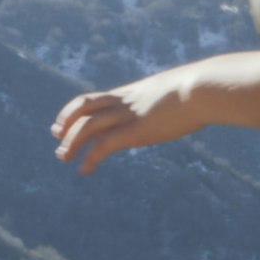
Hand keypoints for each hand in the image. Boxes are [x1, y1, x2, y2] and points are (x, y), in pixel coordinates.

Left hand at [52, 69, 210, 173]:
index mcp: (131, 93)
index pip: (94, 99)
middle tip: (57, 138)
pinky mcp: (135, 131)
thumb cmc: (199, 91)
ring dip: (72, 143)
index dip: (75, 110)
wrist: (202, 89)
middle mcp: (124, 102)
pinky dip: (90, 158)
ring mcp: (128, 116)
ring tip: (64, 157)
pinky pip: (103, 145)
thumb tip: (180, 104)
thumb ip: (169, 100)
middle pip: (83, 109)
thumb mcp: (177, 93)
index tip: (63, 121)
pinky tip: (84, 170)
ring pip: (87, 127)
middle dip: (66, 123)